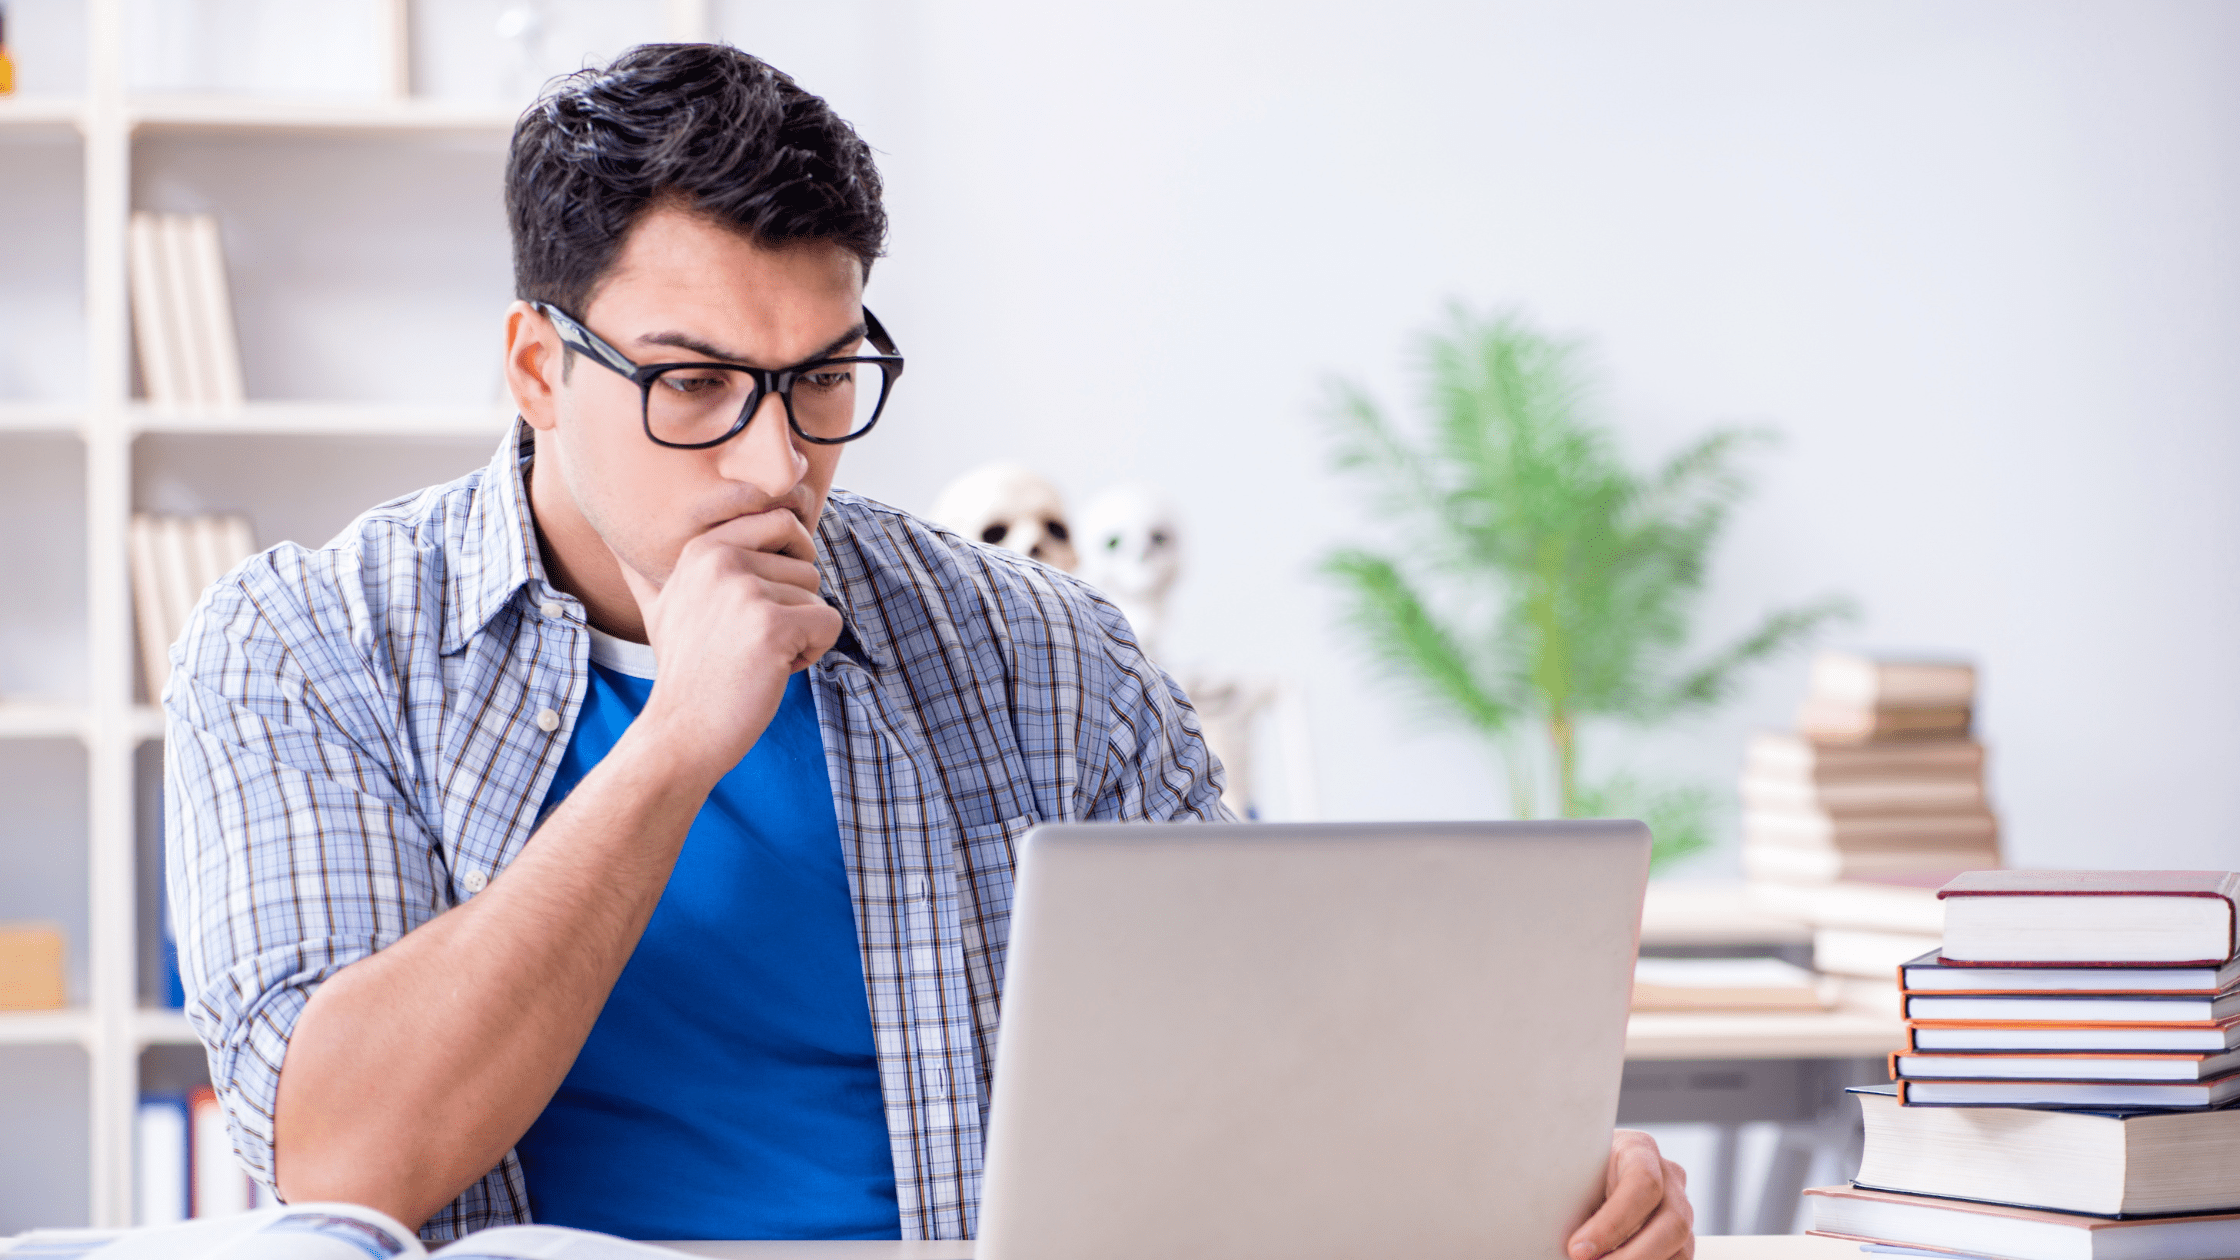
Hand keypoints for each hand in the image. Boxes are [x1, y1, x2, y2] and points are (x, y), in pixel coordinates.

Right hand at [614, 509, 842, 781]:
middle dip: (792, 608)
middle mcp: (721, 560)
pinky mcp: (772, 626)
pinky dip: (812, 653)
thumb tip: (608, 538)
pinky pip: (829, 624)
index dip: (787, 566)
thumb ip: (646, 571)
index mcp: (703, 548)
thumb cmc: (683, 672)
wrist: (681, 732)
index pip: (782, 522)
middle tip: (749, 641)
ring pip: (817, 598)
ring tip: (753, 658)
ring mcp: (746, 592)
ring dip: (799, 635)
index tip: (758, 605)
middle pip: (806, 567)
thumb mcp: (658, 609)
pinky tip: (772, 671)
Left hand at [1568, 1129, 1693, 1258]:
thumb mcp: (1569, 1170)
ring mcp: (1682, 1209)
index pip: (1642, 1184)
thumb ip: (1570, 1197)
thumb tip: (1568, 1242)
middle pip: (1672, 1224)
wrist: (1590, 1168)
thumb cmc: (1575, 1167)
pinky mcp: (1682, 1238)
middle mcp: (1670, 1178)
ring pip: (1681, 1250)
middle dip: (1631, 1257)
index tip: (1577, 1249)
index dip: (1611, 1224)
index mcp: (1639, 1149)